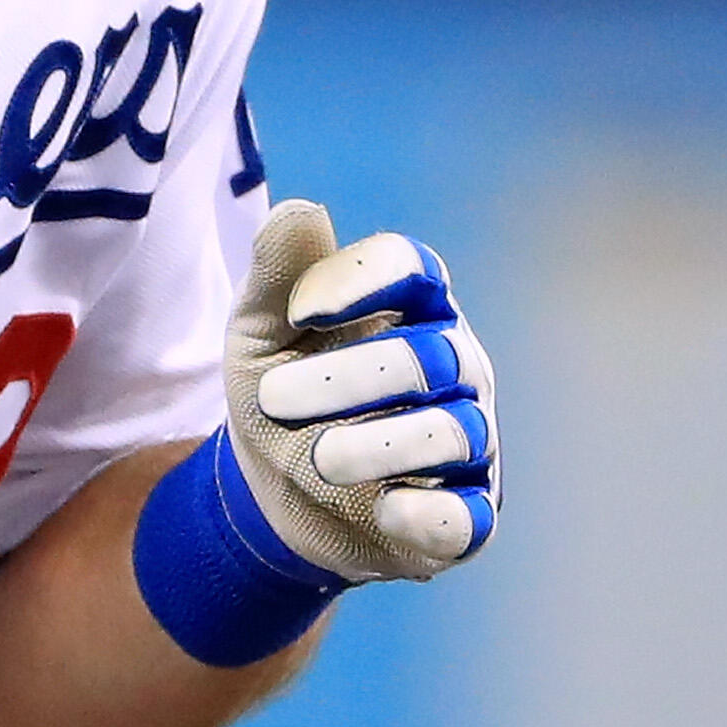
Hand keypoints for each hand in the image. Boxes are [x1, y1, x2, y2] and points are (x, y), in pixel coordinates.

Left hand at [221, 197, 497, 582]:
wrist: (272, 493)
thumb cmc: (279, 392)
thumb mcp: (257, 332)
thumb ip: (276, 273)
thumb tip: (300, 210)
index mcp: (411, 307)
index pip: (412, 266)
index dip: (356, 280)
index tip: (297, 312)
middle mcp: (455, 364)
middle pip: (426, 357)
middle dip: (342, 379)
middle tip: (273, 400)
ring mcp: (469, 440)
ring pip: (451, 433)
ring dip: (373, 446)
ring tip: (317, 458)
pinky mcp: (466, 515)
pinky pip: (469, 516)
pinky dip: (428, 513)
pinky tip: (382, 508)